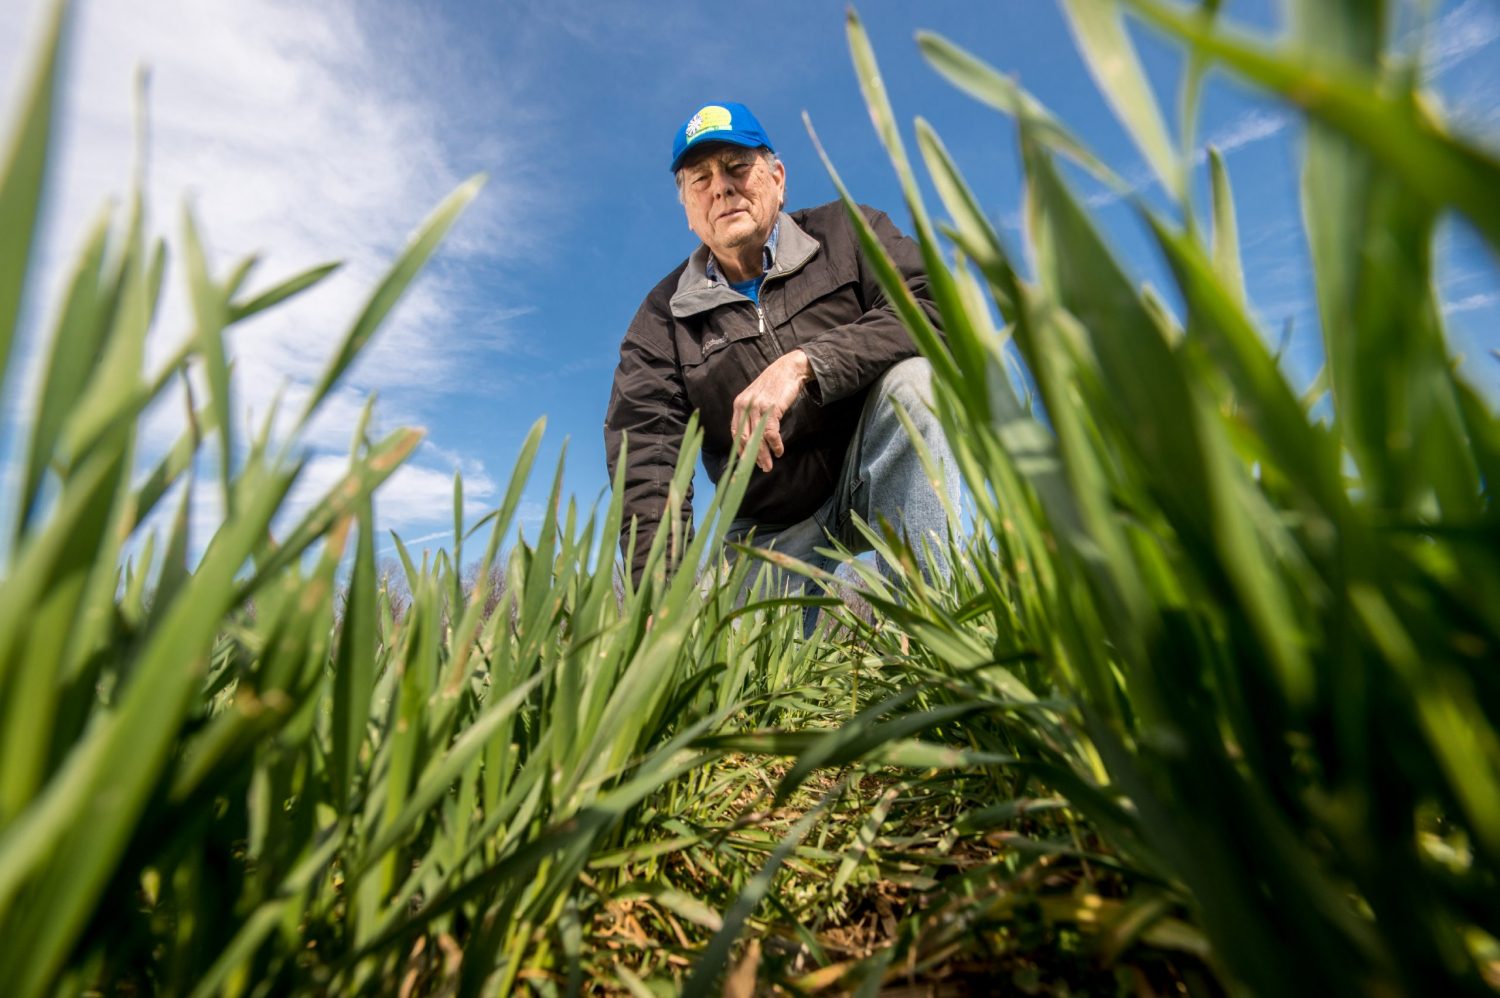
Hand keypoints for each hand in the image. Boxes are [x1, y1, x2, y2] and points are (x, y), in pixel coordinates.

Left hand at [731, 349, 812, 471]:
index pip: (735, 432)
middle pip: (745, 438)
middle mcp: (744, 406)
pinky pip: (770, 433)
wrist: (789, 369)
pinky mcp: (771, 408)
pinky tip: (779, 451)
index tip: (745, 461)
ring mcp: (757, 407)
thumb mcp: (757, 398)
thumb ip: (752, 414)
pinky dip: (775, 445)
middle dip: (751, 457)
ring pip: (757, 438)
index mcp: (739, 405)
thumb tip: (754, 436)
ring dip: (763, 455)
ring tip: (768, 466)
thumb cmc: (775, 385)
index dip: (740, 449)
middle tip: (759, 468)